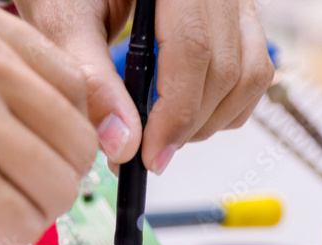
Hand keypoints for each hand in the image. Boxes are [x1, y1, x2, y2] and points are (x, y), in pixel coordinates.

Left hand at [15, 0, 273, 173]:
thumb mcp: (66, 20)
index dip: (176, 111)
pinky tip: (188, 116)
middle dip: (189, 125)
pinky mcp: (241, 20)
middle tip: (150, 153)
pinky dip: (226, 108)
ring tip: (166, 135)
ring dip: (211, 122)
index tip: (151, 153)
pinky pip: (254, 73)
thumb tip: (122, 142)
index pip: (192, 47)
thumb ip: (91, 78)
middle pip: (224, 68)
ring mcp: (234, 3)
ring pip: (249, 75)